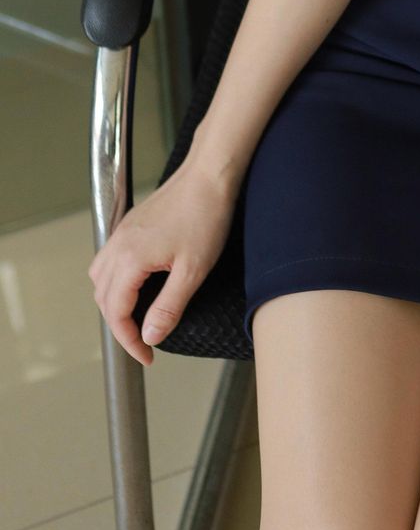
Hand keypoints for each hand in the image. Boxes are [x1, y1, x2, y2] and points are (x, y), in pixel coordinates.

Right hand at [87, 159, 238, 366]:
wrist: (209, 174)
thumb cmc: (206, 215)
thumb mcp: (193, 270)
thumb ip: (169, 306)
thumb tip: (149, 336)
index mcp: (130, 259)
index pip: (116, 312)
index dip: (129, 340)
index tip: (147, 356)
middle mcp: (118, 245)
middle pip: (103, 298)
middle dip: (120, 325)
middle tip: (144, 342)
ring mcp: (122, 232)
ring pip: (100, 278)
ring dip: (113, 302)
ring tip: (138, 317)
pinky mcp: (131, 224)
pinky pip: (109, 259)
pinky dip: (115, 280)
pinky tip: (137, 284)